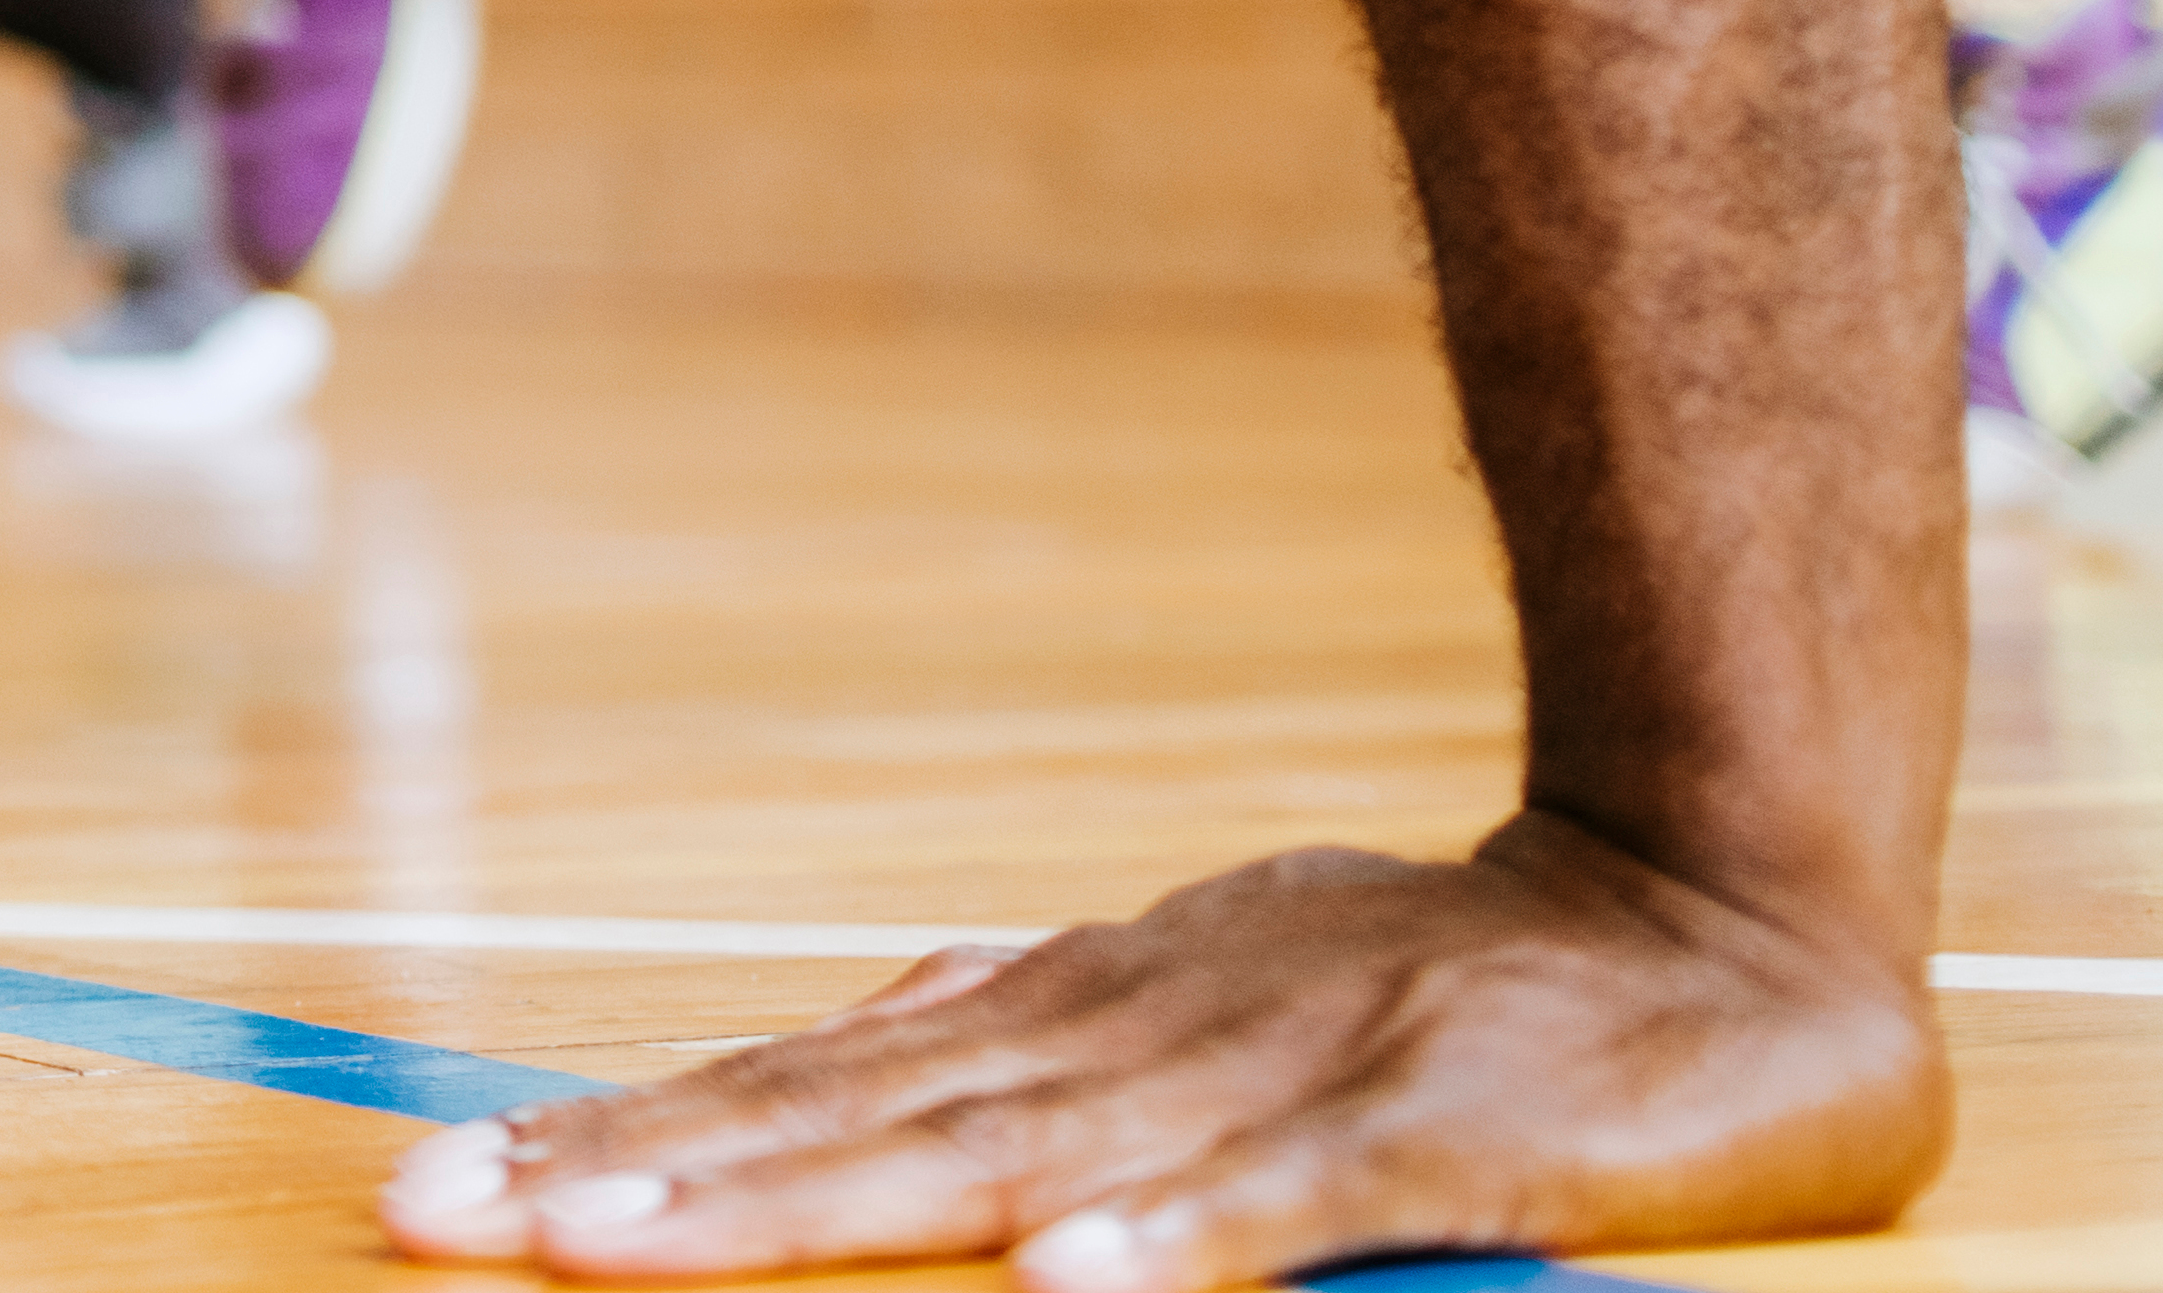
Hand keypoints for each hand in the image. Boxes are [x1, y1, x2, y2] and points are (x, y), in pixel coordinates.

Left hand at [370, 817, 1945, 1283]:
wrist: (1715, 908)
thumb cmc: (1435, 987)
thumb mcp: (1199, 1001)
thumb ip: (1030, 1036)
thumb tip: (846, 1037)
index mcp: (1073, 1016)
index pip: (807, 1087)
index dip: (627, 1139)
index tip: (448, 1185)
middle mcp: (1134, 1032)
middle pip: (848, 1119)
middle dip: (641, 1178)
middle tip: (448, 1217)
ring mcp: (1280, 1077)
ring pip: (1009, 1158)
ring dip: (822, 1206)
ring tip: (639, 1251)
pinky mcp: (1442, 1142)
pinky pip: (1290, 1208)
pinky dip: (1177, 1244)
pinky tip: (1061, 1291)